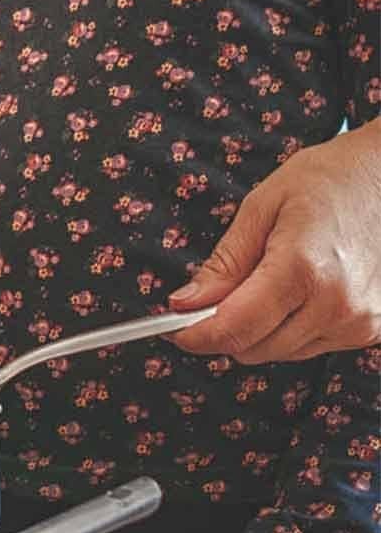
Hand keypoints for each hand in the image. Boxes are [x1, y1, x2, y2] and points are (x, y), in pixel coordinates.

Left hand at [169, 120, 380, 362]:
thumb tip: (185, 302)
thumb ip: (224, 262)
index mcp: (303, 270)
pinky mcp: (376, 330)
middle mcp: (337, 306)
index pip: (236, 328)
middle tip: (211, 296)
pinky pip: (315, 345)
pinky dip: (291, 327)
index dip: (196, 335)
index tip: (172, 328)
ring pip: (284, 352)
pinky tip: (295, 291)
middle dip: (224, 329)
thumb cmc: (326, 180)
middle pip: (257, 349)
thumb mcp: (261, 207)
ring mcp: (362, 323)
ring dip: (260, 329)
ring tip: (264, 280)